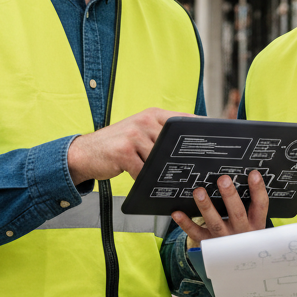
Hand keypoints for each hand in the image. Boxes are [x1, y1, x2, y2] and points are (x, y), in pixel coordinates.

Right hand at [67, 108, 190, 184]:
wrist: (84, 153)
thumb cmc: (116, 146)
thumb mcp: (139, 132)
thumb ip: (159, 135)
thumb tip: (187, 150)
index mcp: (151, 115)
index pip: (182, 119)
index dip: (198, 128)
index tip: (213, 139)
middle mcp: (144, 120)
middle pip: (173, 142)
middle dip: (181, 156)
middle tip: (194, 168)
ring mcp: (134, 135)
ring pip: (159, 159)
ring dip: (160, 172)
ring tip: (162, 179)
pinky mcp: (124, 152)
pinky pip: (143, 171)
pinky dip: (144, 179)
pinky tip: (142, 182)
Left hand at [171, 171, 269, 246]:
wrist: (241, 264)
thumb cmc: (246, 235)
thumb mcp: (255, 224)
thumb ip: (252, 205)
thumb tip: (247, 177)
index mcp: (255, 224)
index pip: (260, 206)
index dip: (257, 190)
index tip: (253, 174)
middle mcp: (241, 232)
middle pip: (237, 213)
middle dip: (230, 196)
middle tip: (223, 179)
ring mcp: (224, 239)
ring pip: (215, 223)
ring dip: (206, 207)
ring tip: (199, 192)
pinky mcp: (210, 244)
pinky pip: (197, 234)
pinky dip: (186, 224)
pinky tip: (177, 213)